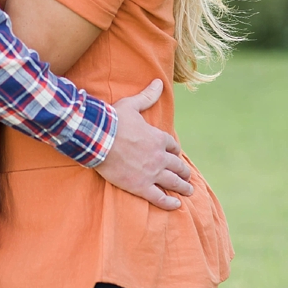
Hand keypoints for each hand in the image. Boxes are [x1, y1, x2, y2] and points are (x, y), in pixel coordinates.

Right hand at [95, 79, 193, 209]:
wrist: (98, 139)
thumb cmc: (114, 121)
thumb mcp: (132, 105)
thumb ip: (147, 96)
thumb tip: (159, 82)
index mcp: (158, 138)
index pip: (173, 147)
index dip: (175, 152)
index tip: (176, 156)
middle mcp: (159, 157)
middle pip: (177, 166)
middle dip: (183, 172)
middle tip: (187, 178)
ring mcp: (151, 173)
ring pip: (172, 182)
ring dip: (183, 187)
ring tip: (189, 191)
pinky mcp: (140, 186)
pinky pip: (159, 197)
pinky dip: (169, 203)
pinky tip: (176, 205)